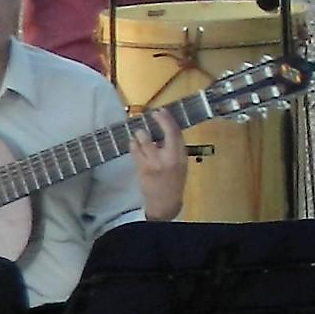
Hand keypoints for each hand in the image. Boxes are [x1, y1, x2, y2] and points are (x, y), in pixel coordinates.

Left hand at [130, 106, 187, 220]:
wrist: (165, 203)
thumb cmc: (173, 181)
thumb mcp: (180, 164)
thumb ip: (173, 149)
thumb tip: (162, 132)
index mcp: (181, 156)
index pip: (176, 133)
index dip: (168, 120)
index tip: (161, 111)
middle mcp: (170, 158)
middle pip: (164, 134)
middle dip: (158, 122)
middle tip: (150, 114)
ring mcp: (155, 163)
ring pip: (146, 142)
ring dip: (141, 134)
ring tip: (139, 132)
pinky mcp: (143, 169)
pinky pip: (135, 152)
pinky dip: (133, 145)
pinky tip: (133, 143)